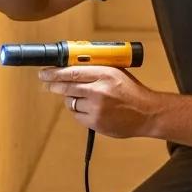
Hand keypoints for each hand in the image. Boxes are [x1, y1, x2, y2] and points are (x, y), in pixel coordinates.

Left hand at [39, 66, 159, 138]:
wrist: (147, 114)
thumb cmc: (132, 92)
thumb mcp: (116, 73)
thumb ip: (95, 71)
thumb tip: (70, 69)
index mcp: (105, 74)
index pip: (73, 72)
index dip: (55, 73)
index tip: (44, 73)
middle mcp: (99, 90)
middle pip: (67, 87)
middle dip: (55, 85)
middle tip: (48, 83)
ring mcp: (96, 108)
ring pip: (71, 102)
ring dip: (73, 100)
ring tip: (87, 99)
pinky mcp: (95, 122)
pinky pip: (77, 115)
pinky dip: (80, 112)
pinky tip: (91, 110)